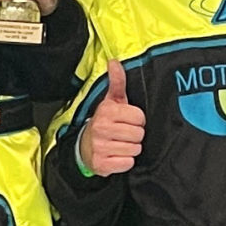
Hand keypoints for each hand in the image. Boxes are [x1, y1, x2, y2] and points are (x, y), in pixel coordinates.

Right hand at [80, 59, 144, 175]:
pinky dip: (125, 162)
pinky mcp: (102, 164)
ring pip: (134, 149)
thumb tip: (114, 62)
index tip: (128, 121)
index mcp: (106, 111)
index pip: (140, 117)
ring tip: (120, 144)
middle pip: (139, 134)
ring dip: (131, 149)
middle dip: (135, 136)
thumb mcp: (111, 101)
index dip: (138, 120)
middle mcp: (101, 128)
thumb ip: (117, 82)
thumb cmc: (105, 123)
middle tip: (124, 134)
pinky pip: (128, 163)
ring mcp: (100, 147)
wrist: (85, 147)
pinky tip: (117, 156)